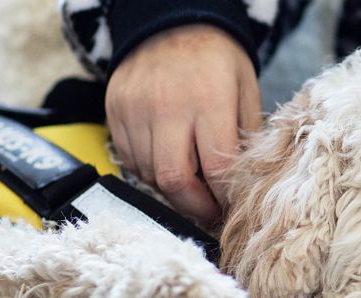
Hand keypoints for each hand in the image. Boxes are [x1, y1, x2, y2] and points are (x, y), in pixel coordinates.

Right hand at [106, 24, 261, 226]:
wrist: (170, 20)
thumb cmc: (218, 59)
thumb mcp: (246, 89)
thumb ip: (247, 136)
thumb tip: (243, 184)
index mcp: (208, 99)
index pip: (215, 168)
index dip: (224, 198)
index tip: (231, 208)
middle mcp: (167, 106)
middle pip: (175, 180)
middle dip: (195, 207)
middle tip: (209, 213)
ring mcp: (134, 109)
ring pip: (149, 175)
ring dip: (172, 191)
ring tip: (191, 188)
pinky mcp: (113, 111)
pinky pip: (129, 160)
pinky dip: (149, 172)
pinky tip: (168, 163)